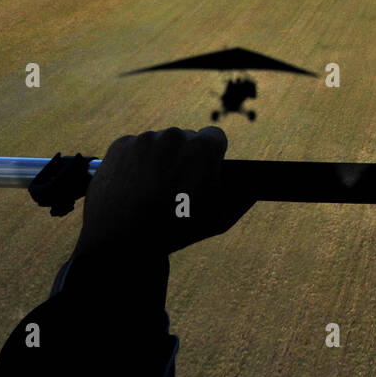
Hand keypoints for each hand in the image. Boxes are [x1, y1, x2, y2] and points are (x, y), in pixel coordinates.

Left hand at [72, 126, 254, 259]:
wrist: (120, 240)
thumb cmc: (174, 230)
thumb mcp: (218, 219)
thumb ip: (242, 197)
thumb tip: (256, 186)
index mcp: (202, 148)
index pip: (215, 137)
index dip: (211, 156)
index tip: (202, 172)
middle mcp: (174, 136)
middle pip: (185, 139)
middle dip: (183, 157)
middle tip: (174, 187)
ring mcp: (144, 139)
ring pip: (158, 143)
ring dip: (159, 159)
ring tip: (151, 190)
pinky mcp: (120, 144)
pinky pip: (134, 147)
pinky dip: (135, 161)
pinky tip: (134, 185)